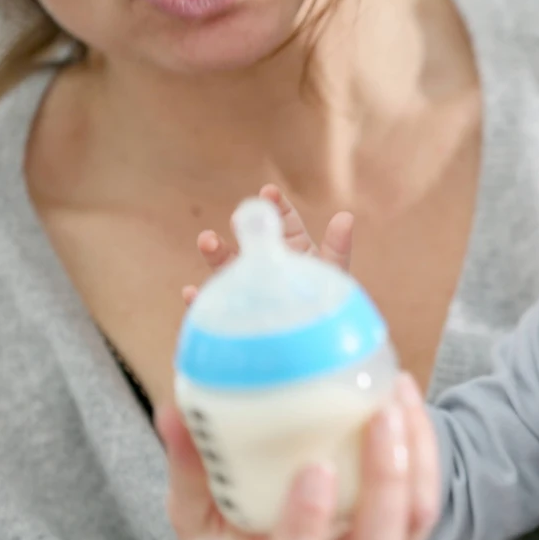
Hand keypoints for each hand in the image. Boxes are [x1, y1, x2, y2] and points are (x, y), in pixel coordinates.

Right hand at [159, 373, 440, 539]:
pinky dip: (424, 447)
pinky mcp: (405, 536)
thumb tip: (172, 413)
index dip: (308, 524)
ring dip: (415, 450)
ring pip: (415, 514)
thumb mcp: (201, 522)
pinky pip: (426, 496)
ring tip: (395, 392)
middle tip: (381, 413)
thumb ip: (190, 474)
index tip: (316, 470)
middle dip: (387, 476)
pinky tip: (404, 401)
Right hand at [183, 184, 354, 304]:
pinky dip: (200, 300)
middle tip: (239, 218)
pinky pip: (215, 307)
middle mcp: (267, 264)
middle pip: (250, 240)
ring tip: (207, 240)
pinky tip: (191, 293)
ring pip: (227, 267)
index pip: (283, 220)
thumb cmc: (329, 307)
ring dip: (215, 253)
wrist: (317, 347)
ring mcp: (249, 288)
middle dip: (242, 227)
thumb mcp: (334, 274)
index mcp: (293, 248)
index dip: (276, 205)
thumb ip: (337, 248)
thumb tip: (347, 216)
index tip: (269, 192)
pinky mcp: (236, 316)